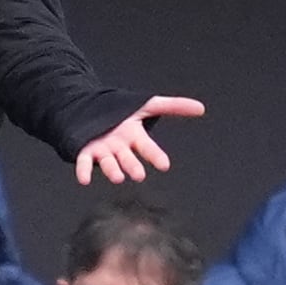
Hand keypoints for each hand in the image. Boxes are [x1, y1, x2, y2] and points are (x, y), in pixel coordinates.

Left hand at [74, 96, 206, 184]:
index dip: (155, 156)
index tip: (164, 165)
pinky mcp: (86, 152)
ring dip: (113, 171)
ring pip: (109, 163)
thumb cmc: (121, 112)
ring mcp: (103, 151)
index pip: (148, 148)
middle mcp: (120, 148)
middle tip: (138, 175)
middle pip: (128, 159)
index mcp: (135, 137)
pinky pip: (84, 163)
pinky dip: (84, 172)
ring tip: (118, 177)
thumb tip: (201, 108)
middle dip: (133, 166)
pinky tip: (84, 180)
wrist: (92, 109)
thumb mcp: (148, 104)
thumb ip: (174, 106)